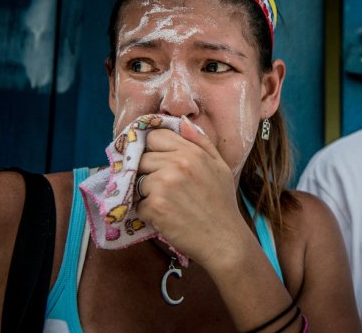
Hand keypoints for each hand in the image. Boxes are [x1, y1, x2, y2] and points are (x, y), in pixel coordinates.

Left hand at [136, 117, 249, 267]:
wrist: (224, 239)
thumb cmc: (222, 203)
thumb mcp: (219, 166)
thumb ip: (201, 141)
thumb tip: (183, 122)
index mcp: (192, 152)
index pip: (155, 137)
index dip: (152, 148)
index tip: (157, 161)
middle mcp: (176, 164)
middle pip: (142, 158)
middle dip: (147, 172)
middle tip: (163, 188)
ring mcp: (163, 185)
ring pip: (137, 181)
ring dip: (145, 193)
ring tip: (166, 203)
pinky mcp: (154, 206)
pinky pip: (137, 203)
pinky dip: (147, 212)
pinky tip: (165, 217)